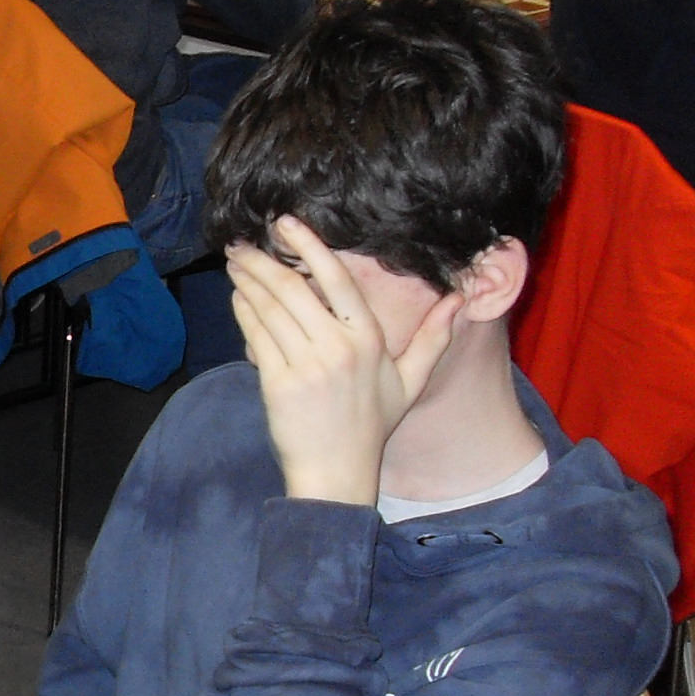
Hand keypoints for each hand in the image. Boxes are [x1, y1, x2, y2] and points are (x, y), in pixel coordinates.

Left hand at [226, 218, 461, 505]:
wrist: (337, 472)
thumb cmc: (372, 425)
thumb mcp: (410, 381)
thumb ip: (434, 338)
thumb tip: (459, 301)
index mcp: (370, 340)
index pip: (338, 280)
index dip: (309, 246)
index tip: (286, 223)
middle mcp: (339, 348)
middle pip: (293, 289)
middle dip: (262, 261)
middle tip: (241, 243)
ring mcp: (307, 366)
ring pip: (270, 309)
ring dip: (247, 281)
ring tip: (235, 263)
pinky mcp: (278, 383)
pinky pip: (256, 337)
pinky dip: (243, 312)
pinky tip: (236, 297)